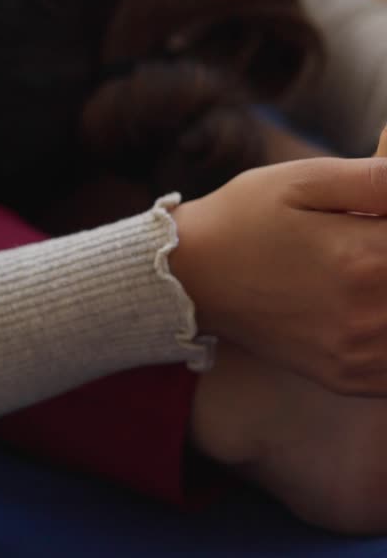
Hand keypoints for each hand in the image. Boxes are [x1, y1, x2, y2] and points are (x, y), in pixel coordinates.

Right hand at [170, 149, 386, 396]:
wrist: (191, 278)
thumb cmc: (247, 218)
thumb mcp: (304, 180)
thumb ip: (374, 178)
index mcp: (364, 257)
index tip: (381, 220)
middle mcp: (368, 314)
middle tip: (374, 238)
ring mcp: (359, 354)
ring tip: (370, 269)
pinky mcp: (349, 378)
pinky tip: (375, 307)